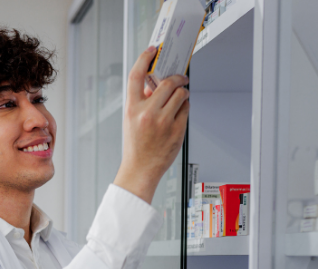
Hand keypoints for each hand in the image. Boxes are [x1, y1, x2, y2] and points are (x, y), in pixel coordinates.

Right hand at [114, 46, 189, 203]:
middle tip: (181, 77)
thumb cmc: (135, 146)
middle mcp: (147, 113)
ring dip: (183, 91)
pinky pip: (186, 109)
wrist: (140, 169)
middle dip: (177, 77)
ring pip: (180, 94)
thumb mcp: (130, 120)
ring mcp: (163, 122)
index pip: (136, 75)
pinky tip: (180, 111)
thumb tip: (154, 84)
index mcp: (132, 108)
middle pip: (167, 82)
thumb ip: (141, 101)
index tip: (152, 50)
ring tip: (181, 96)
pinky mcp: (177, 130)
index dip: (144, 58)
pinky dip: (185, 106)